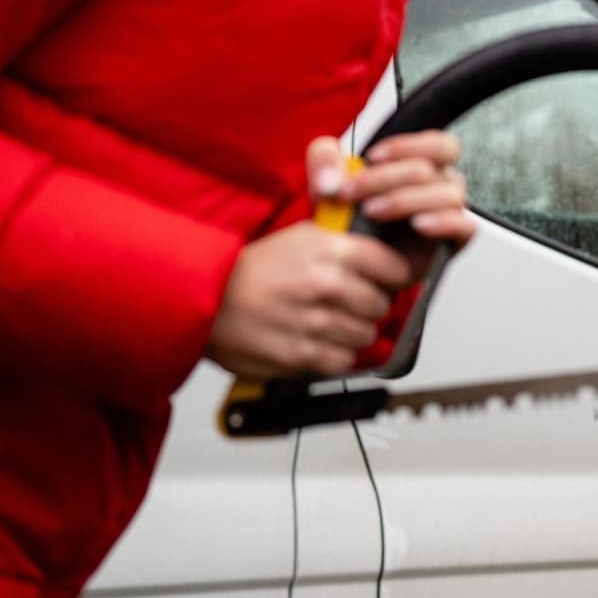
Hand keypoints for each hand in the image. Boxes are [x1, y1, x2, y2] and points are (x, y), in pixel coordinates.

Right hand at [206, 134, 474, 377]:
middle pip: (381, 305)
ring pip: (365, 335)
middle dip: (370, 306)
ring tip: (329, 323)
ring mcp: (313, 322)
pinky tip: (317, 342)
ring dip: (352, 332)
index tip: (388, 280)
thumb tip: (390, 253)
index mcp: (331, 250)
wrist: (204, 297)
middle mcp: (325, 284)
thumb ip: (346, 242)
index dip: (393, 276)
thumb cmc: (252, 268)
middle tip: (351, 304)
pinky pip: (342, 362)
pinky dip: (334, 356)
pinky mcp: (299, 355)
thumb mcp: (302, 236)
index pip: (393, 268)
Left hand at [341, 129, 475, 277]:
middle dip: (386, 178)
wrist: (348, 263)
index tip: (372, 157)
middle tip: (352, 192)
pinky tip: (418, 225)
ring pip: (449, 195)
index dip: (409, 147)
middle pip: (431, 170)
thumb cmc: (348, 220)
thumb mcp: (328, 184)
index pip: (439, 145)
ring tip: (373, 211)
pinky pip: (464, 227)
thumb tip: (331, 176)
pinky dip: (443, 222)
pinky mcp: (452, 243)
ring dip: (407, 200)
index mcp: (424, 166)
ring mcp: (449, 214)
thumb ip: (325, 161)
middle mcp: (441, 187)